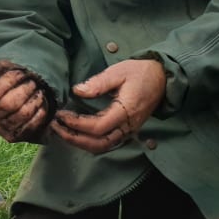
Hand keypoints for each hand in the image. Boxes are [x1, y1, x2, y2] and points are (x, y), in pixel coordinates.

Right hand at [0, 60, 52, 143]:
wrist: (15, 96)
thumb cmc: (7, 80)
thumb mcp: (0, 69)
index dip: (13, 80)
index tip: (23, 73)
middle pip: (9, 104)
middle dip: (26, 91)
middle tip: (34, 83)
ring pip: (21, 115)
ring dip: (35, 101)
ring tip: (39, 92)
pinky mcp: (11, 136)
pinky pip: (29, 127)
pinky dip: (39, 114)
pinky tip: (41, 104)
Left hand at [51, 59, 165, 153]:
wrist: (162, 78)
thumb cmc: (140, 72)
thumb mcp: (118, 71)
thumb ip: (98, 83)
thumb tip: (77, 91)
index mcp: (127, 111)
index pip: (98, 127)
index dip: (77, 124)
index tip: (61, 115)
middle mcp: (128, 126)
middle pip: (99, 144)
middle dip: (74, 139)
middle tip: (55, 127)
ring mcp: (128, 130)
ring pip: (102, 146)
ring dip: (80, 142)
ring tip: (61, 131)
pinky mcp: (126, 130)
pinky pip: (106, 142)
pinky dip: (89, 141)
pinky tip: (75, 132)